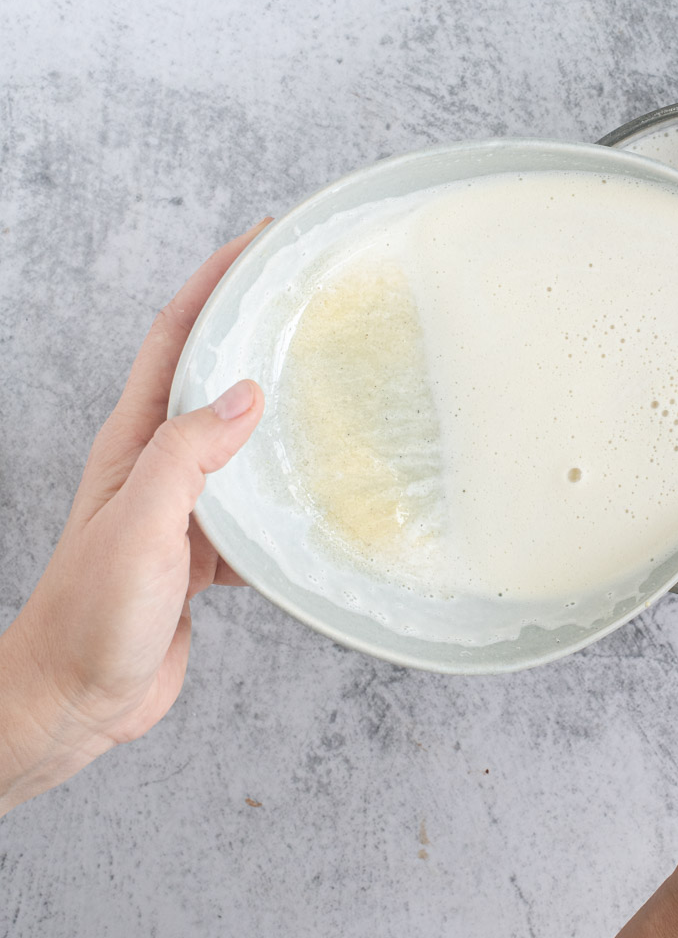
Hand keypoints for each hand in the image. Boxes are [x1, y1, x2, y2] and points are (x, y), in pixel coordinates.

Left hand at [0, 221, 269, 812]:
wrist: (76, 700)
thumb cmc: (93, 614)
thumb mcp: (142, 524)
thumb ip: (190, 456)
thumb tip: (248, 393)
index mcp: (136, 441)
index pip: (178, 336)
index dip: (215, 281)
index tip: (262, 237)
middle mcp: (160, 464)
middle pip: (215, 378)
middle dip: (258, 332)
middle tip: (317, 301)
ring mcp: (184, 509)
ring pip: (243, 447)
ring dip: (284, 419)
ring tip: (341, 394)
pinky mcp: (204, 555)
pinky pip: (258, 514)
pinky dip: (292, 505)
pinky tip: (327, 509)